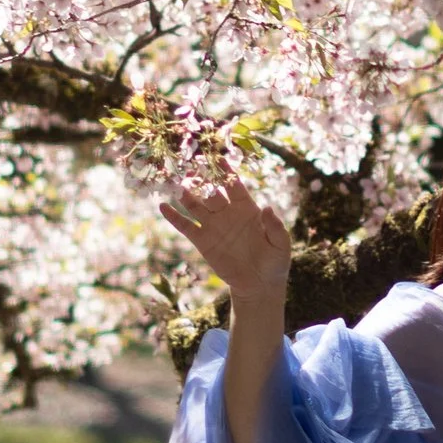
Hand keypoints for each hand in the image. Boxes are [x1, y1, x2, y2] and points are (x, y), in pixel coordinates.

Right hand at [159, 172, 292, 313]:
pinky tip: (162, 207)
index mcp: (247, 208)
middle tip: (191, 166)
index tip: (217, 158)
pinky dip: (174, 217)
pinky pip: (186, 226)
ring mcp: (213, 226)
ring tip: (176, 184)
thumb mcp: (280, 244)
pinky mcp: (203, 241)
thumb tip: (267, 208)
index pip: (234, 185)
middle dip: (202, 180)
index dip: (226, 172)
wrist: (259, 284)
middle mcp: (227, 213)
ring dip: (186, 195)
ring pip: (196, 205)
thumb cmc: (274, 261)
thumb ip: (275, 226)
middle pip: (212, 192)